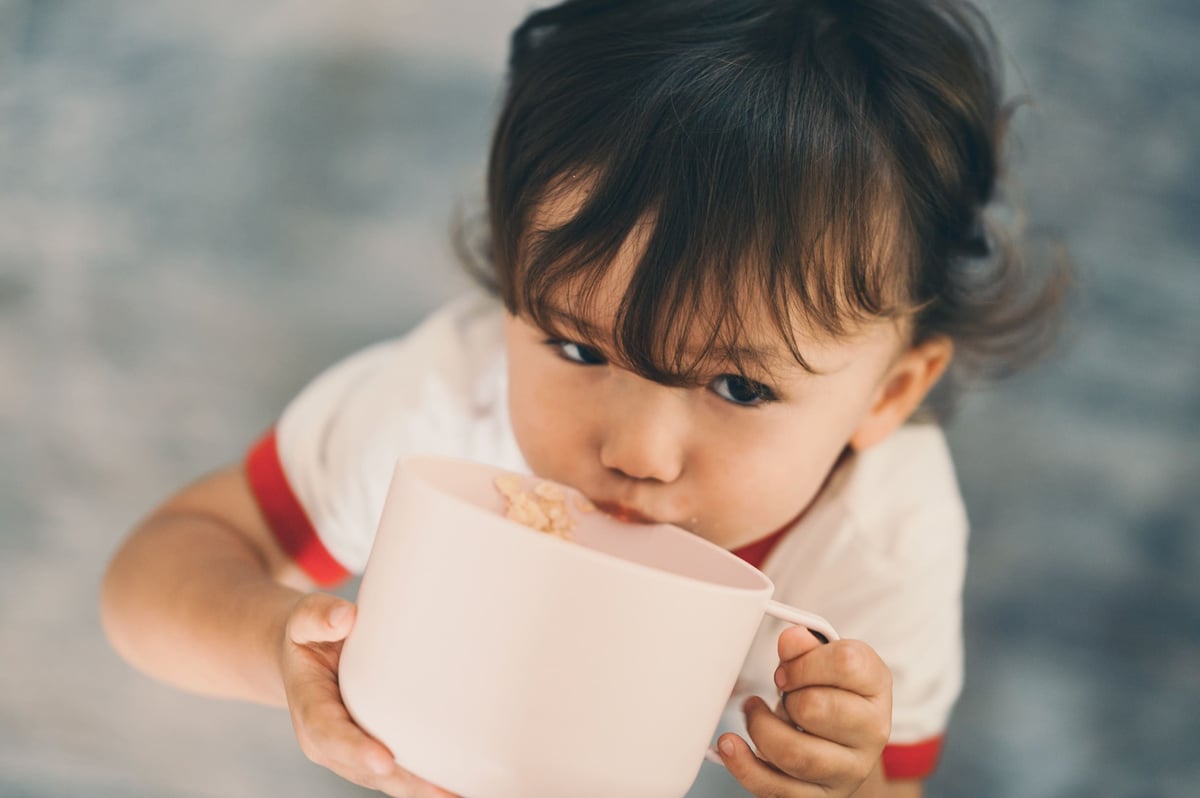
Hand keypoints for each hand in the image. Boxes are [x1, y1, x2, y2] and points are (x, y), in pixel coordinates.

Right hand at [280, 593, 458, 797]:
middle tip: (441, 791)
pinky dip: (425, 782)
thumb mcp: (304, 619)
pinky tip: (458, 786)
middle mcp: (328, 740)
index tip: (385, 759)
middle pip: (365, 769)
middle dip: (403, 782)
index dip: (356, 749)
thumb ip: (318, 616)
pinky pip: (398, 773)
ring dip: (419, 789)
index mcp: (310, 708)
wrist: (308, 656)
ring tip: (458, 793)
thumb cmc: (312, 636)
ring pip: (386, 779)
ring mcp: (351, 751)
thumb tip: (344, 617)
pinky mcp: (373, 750)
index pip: (330, 733)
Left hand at [717, 628, 891, 796]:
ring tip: (754, 714)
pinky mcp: (820, 797)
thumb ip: (805, 648)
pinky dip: (745, 765)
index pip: (845, 663)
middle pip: (816, 708)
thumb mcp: (823, 663)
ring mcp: (848, 770)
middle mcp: (872, 732)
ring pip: (795, 754)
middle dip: (785, 696)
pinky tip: (730, 746)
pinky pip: (777, 788)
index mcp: (876, 687)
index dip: (805, 661)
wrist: (839, 742)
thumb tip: (791, 639)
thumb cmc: (828, 693)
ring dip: (761, 728)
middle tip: (780, 692)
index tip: (788, 669)